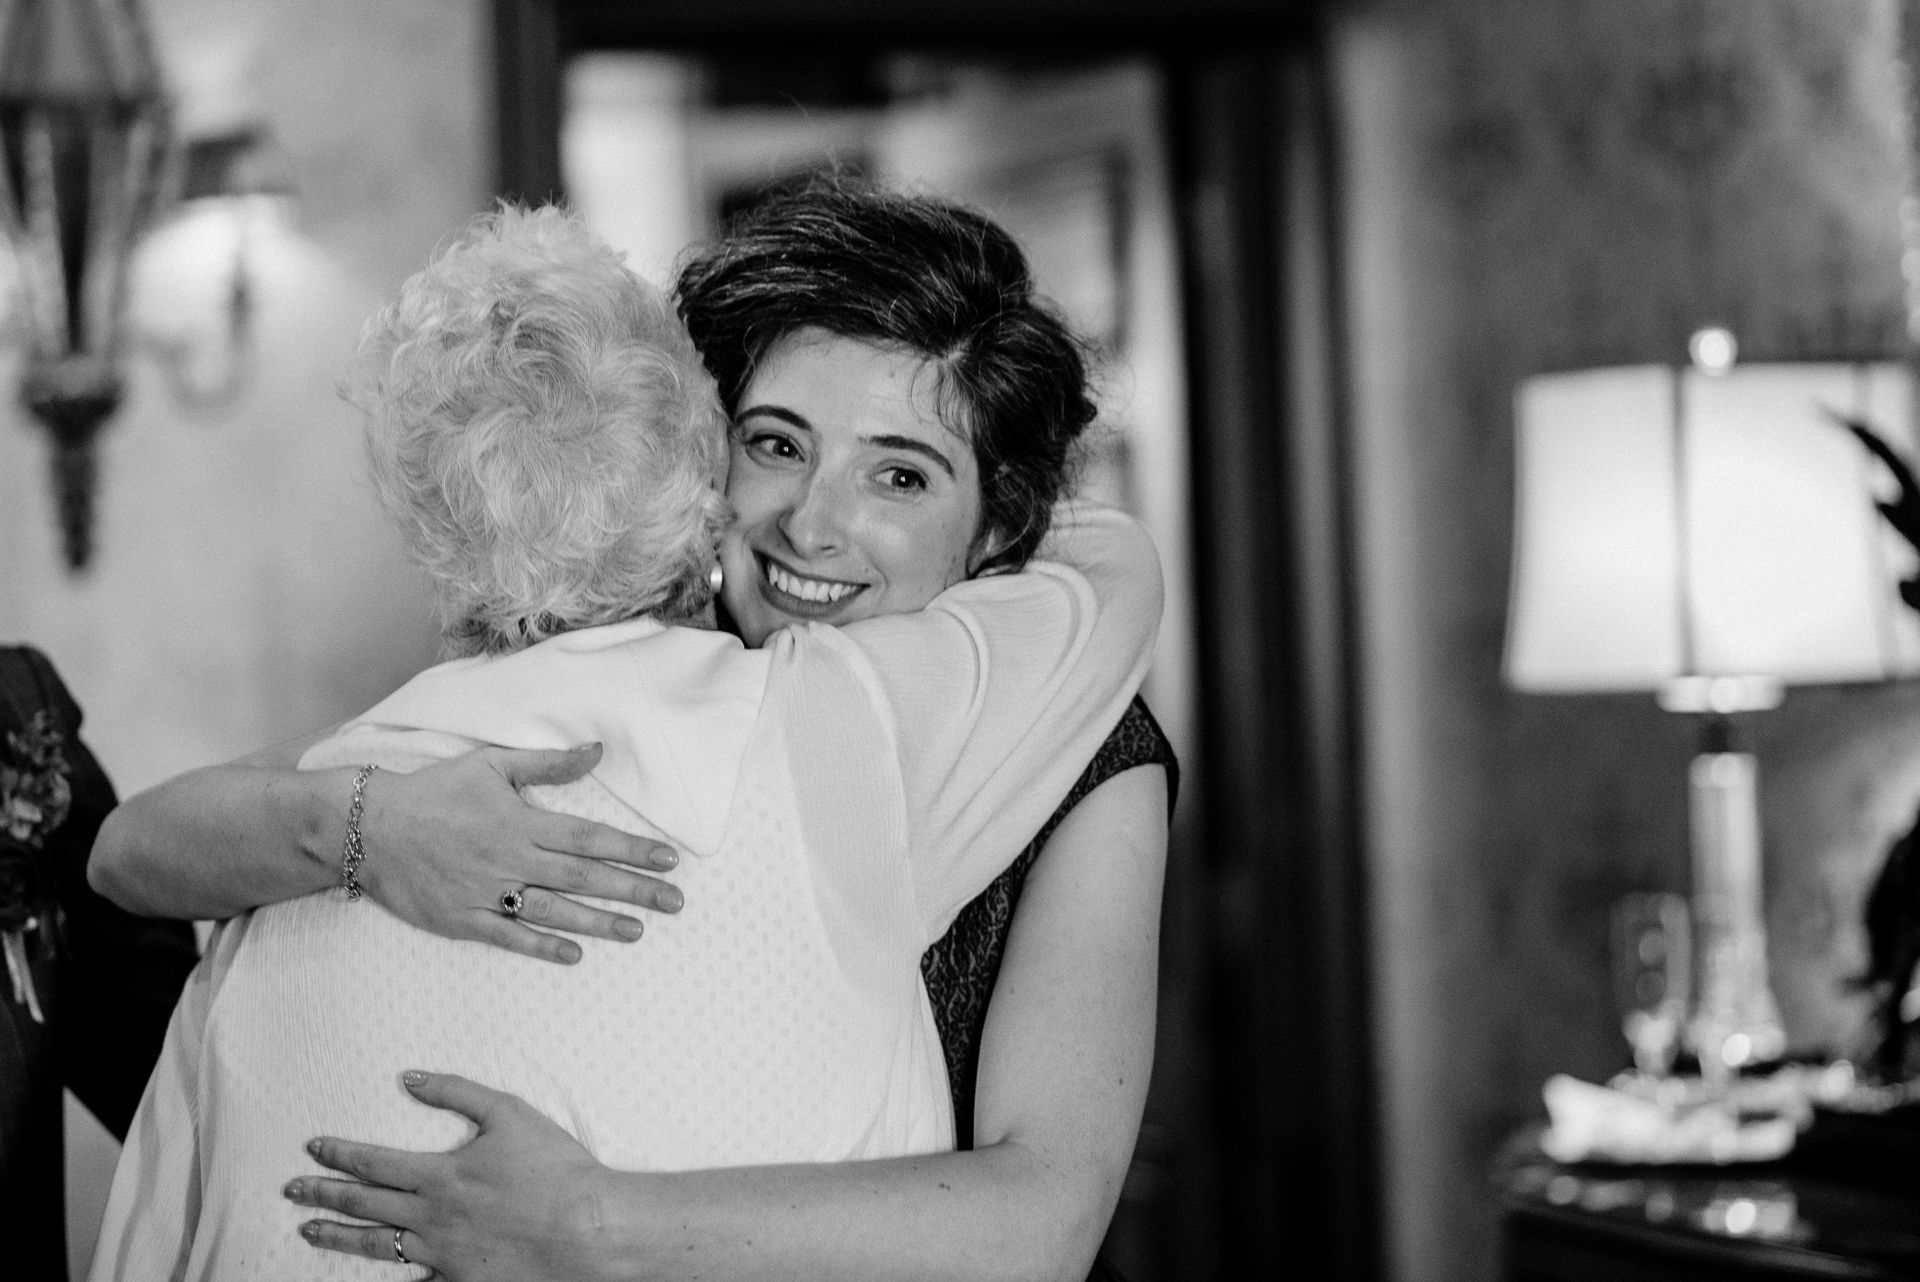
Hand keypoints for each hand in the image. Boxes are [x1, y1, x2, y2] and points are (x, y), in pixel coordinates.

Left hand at [286, 1072, 615, 1281]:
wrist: (584, 1228)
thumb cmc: (554, 1168)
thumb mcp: (509, 1113)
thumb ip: (457, 1093)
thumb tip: (410, 1078)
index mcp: (439, 1174)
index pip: (373, 1162)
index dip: (339, 1154)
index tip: (313, 1148)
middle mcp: (430, 1216)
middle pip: (362, 1203)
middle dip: (322, 1194)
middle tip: (293, 1190)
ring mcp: (441, 1253)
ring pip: (376, 1244)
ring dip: (337, 1235)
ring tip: (308, 1231)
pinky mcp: (459, 1280)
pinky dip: (387, 1281)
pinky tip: (370, 1279)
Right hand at [357, 744, 683, 963]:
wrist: (369, 827)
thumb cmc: (435, 792)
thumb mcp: (491, 765)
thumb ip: (548, 763)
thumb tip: (598, 750)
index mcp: (521, 821)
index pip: (589, 838)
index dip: (633, 850)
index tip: (669, 860)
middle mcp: (511, 859)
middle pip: (583, 877)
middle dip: (633, 890)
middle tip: (674, 902)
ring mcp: (487, 892)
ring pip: (554, 911)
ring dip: (598, 922)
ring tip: (638, 931)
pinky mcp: (463, 919)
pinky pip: (509, 937)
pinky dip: (541, 947)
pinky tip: (574, 955)